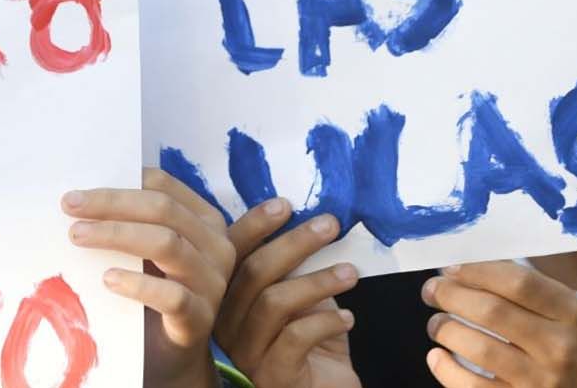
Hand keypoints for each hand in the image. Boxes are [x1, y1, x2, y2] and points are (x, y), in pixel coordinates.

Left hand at [63, 168, 234, 387]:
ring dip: (117, 234)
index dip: (120, 184)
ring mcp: (212, 283)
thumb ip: (133, 221)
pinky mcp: (200, 318)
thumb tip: (86, 194)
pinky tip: (108, 279)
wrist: (169, 353)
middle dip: (112, 204)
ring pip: (167, 244)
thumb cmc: (154, 290)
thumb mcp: (148, 251)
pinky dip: (138, 284)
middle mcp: (217, 246)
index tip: (78, 192)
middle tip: (69, 206)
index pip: (164, 186)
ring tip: (78, 236)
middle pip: (164, 210)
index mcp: (206, 220)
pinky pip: (171, 295)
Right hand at [214, 202, 362, 387]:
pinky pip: (296, 337)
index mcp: (227, 297)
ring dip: (318, 282)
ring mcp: (245, 352)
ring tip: (350, 274)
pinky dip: (326, 322)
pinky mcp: (271, 375)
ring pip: (274, 302)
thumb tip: (311, 217)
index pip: (231, 253)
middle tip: (330, 225)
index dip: (254, 225)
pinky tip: (349, 319)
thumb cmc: (310, 340)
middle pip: (253, 272)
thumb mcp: (300, 295)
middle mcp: (225, 323)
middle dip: (294, 243)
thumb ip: (293, 265)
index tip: (286, 205)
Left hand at [422, 261, 576, 387]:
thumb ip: (529, 290)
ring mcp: (540, 381)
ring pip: (478, 349)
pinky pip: (471, 387)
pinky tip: (437, 357)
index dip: (476, 271)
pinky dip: (445, 369)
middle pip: (492, 312)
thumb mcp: (568, 317)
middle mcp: (558, 347)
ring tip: (436, 324)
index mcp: (571, 313)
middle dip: (451, 296)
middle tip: (431, 291)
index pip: (518, 282)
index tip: (450, 268)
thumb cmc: (576, 352)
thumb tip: (472, 264)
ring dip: (445, 330)